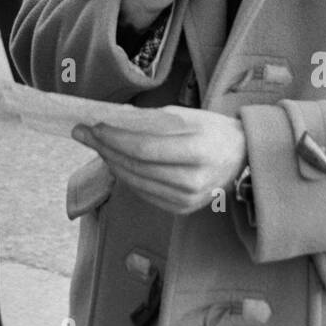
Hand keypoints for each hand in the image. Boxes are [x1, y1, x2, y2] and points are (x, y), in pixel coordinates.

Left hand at [72, 107, 246, 215]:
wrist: (242, 158)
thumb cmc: (213, 130)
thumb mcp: (187, 116)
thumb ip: (151, 119)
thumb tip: (112, 119)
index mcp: (197, 150)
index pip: (144, 148)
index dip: (114, 138)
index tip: (93, 126)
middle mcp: (192, 180)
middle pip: (136, 166)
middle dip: (104, 148)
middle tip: (82, 133)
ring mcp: (187, 199)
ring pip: (135, 182)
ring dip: (110, 163)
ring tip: (95, 145)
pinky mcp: (181, 209)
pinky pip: (144, 193)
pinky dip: (125, 177)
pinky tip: (114, 162)